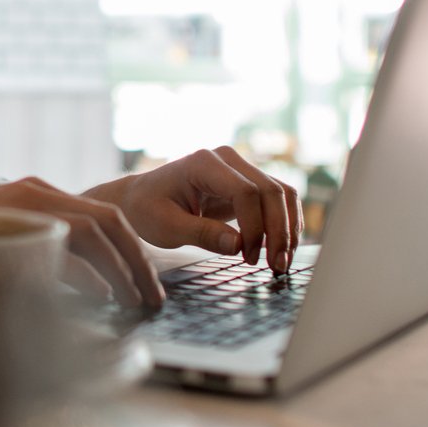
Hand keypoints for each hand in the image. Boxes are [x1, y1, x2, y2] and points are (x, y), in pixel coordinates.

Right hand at [0, 177, 165, 315]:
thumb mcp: (7, 244)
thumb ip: (43, 252)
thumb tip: (92, 288)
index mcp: (36, 193)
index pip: (102, 216)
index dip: (131, 252)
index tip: (146, 285)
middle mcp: (33, 192)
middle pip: (108, 220)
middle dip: (137, 262)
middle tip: (152, 300)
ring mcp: (20, 205)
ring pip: (93, 231)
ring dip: (121, 271)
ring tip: (133, 304)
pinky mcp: (8, 226)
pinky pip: (62, 247)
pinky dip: (88, 275)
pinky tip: (102, 298)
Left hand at [92, 147, 301, 274]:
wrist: (139, 200)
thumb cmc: (147, 210)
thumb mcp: (167, 227)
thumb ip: (202, 234)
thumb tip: (238, 245)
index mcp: (204, 163)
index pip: (246, 192)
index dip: (254, 227)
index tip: (247, 257)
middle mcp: (227, 160)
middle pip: (271, 191)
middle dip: (279, 231)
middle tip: (276, 266)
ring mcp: (240, 169)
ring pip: (281, 194)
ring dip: (288, 229)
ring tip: (281, 262)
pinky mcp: (246, 184)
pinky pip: (277, 200)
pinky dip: (284, 223)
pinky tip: (281, 248)